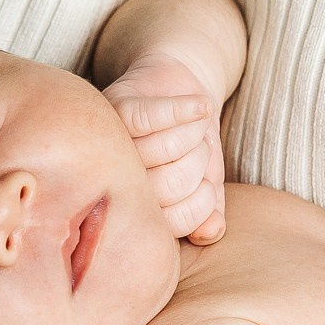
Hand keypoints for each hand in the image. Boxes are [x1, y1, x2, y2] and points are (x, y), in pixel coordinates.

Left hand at [103, 53, 225, 242]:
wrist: (182, 92)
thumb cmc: (191, 145)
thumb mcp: (205, 182)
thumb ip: (208, 211)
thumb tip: (210, 232)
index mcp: (135, 205)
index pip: (173, 222)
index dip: (201, 202)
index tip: (207, 183)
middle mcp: (117, 178)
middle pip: (172, 184)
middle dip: (199, 164)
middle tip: (200, 148)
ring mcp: (114, 141)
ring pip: (167, 148)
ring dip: (196, 134)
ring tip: (197, 127)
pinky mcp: (120, 106)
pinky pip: (154, 116)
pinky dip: (185, 110)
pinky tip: (202, 107)